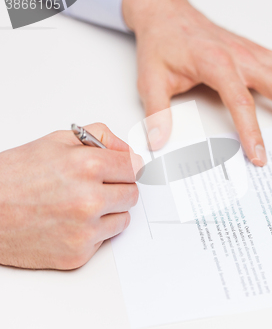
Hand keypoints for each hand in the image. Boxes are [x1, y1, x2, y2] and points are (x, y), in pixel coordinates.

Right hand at [0, 124, 142, 269]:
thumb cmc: (15, 176)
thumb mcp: (57, 141)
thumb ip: (102, 138)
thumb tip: (129, 152)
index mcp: (87, 166)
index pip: (134, 166)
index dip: (127, 166)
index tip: (122, 169)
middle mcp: (89, 199)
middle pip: (132, 194)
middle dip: (119, 188)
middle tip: (98, 187)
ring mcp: (84, 229)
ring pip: (123, 219)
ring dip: (109, 212)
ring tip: (80, 204)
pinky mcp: (78, 253)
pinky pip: (104, 239)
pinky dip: (93, 232)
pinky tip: (70, 222)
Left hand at [122, 0, 271, 165]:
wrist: (168, 13)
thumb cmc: (163, 44)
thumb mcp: (150, 78)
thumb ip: (156, 111)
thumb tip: (159, 142)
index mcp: (217, 64)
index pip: (241, 102)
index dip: (252, 132)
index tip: (260, 158)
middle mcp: (243, 57)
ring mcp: (255, 53)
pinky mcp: (260, 52)